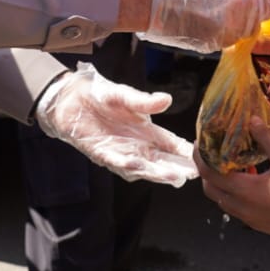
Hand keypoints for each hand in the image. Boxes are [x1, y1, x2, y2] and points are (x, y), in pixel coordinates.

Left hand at [36, 66, 195, 186]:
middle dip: (176, 167)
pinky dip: (127, 165)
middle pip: (161, 160)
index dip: (184, 151)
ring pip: (143, 167)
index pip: (170, 144)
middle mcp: (137, 145)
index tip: (199, 158)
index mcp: (147, 130)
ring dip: (157, 172)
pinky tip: (138, 166)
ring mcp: (121, 151)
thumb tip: (167, 99)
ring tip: (173, 175)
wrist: (71, 99)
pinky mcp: (102, 153)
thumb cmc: (100, 95)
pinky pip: (117, 162)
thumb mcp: (124, 94)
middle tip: (192, 173)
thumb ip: (144, 101)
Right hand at [140, 0, 269, 52]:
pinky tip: (210, 24)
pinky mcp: (221, 42)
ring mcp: (234, 26)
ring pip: (252, 28)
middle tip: (242, 6)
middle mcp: (245, 4)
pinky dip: (227, 33)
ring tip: (222, 15)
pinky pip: (234, 39)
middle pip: (267, 10)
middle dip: (258, 8)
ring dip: (243, 23)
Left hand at [197, 117, 269, 247]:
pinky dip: (236, 195)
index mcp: (244, 191)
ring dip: (224, 184)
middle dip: (208, 172)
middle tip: (214, 155)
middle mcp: (242, 208)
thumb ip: (267, 139)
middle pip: (211, 190)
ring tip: (237, 166)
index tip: (199, 145)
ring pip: (224, 202)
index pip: (210, 174)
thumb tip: (253, 121)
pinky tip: (255, 182)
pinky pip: (238, 209)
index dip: (201, 158)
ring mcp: (250, 220)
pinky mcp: (261, 226)